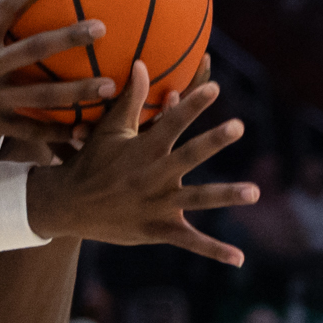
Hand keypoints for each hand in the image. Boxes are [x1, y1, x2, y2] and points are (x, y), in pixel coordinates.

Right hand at [32, 58, 258, 263]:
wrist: (67, 205)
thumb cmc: (91, 161)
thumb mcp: (108, 130)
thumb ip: (131, 99)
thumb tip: (142, 63)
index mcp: (143, 149)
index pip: (170, 122)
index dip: (191, 104)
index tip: (214, 87)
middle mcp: (152, 175)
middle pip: (187, 155)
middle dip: (212, 141)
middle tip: (238, 126)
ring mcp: (156, 204)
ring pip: (196, 198)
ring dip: (225, 195)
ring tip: (254, 192)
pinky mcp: (157, 229)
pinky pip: (190, 242)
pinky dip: (214, 250)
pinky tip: (240, 258)